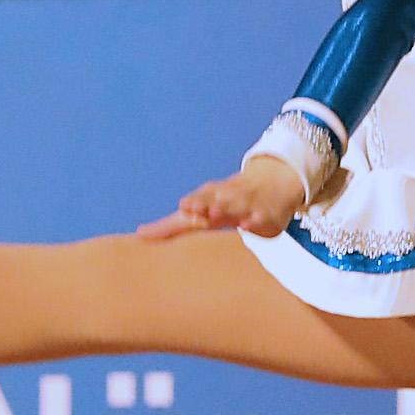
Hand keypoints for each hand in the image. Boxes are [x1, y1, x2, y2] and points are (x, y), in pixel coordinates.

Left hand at [138, 152, 308, 240]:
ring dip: (224, 209)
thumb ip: (173, 225)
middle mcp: (226, 199)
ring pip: (234, 206)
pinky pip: (259, 219)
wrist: (275, 181)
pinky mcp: (265, 215)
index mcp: (208, 199)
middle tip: (188, 207)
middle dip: (201, 203)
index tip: (173, 212)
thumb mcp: (203, 208)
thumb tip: (140, 233)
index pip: (192, 205)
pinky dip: (254, 222)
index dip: (183, 210)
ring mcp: (246, 205)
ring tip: (213, 213)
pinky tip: (247, 225)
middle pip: (211, 201)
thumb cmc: (229, 201)